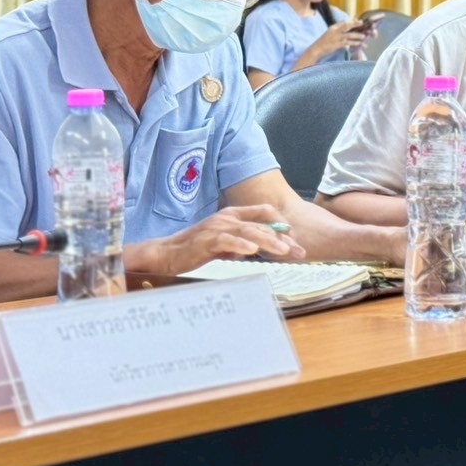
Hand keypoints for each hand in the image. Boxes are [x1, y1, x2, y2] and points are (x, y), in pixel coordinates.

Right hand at [130, 205, 304, 275]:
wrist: (166, 254)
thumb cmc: (195, 250)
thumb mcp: (224, 245)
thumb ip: (241, 243)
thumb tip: (260, 249)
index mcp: (232, 215)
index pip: (263, 212)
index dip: (281, 222)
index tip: (294, 237)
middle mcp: (227, 218)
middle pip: (261, 224)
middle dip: (283, 238)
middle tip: (299, 251)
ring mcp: (217, 227)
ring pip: (249, 231)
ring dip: (268, 240)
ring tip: (284, 250)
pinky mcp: (207, 240)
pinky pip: (227, 241)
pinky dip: (241, 244)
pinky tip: (253, 250)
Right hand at [310, 20, 371, 57]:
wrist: (317, 50)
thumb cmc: (324, 43)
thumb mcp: (330, 34)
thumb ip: (338, 31)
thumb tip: (347, 29)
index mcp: (333, 27)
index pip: (344, 22)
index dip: (352, 21)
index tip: (359, 21)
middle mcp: (335, 31)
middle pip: (347, 25)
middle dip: (355, 24)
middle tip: (362, 23)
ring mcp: (336, 37)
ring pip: (349, 35)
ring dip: (357, 35)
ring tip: (364, 36)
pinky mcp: (337, 44)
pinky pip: (348, 43)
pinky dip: (354, 43)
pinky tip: (359, 44)